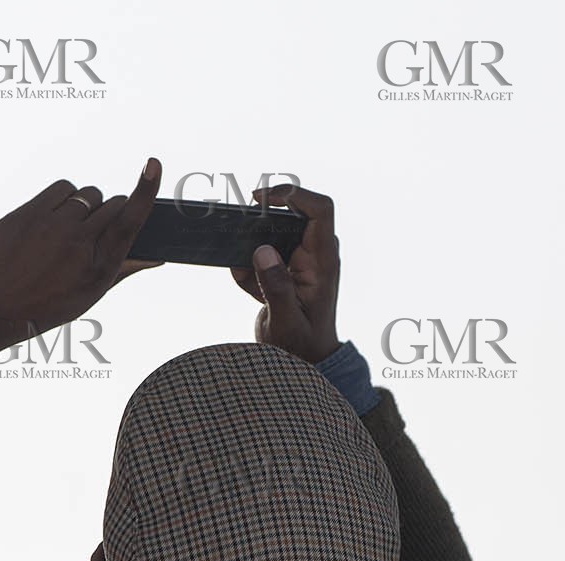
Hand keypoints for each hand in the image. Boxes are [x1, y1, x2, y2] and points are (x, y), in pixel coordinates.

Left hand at [0, 158, 163, 353]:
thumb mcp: (86, 297)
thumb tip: (155, 257)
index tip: (153, 165)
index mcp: (97, 270)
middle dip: (110, 215)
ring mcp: (54, 226)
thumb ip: (122, 270)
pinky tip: (55, 216)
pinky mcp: (31, 212)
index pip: (130, 223)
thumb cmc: (40, 307)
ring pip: (90, 195)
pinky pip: (63, 187)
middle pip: (113, 206)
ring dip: (88, 206)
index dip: (145, 191)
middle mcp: (79, 244)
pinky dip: (66, 197)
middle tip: (89, 236)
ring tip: (67, 230)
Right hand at [229, 182, 341, 363]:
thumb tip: (262, 251)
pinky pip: (263, 254)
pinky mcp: (287, 269)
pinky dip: (249, 270)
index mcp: (323, 262)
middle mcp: (315, 255)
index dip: (293, 194)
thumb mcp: (286, 322)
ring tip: (249, 282)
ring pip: (273, 234)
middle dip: (262, 223)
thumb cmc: (303, 348)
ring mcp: (301, 261)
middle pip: (294, 213)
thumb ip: (276, 288)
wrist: (306, 362)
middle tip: (241, 240)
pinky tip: (252, 293)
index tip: (262, 199)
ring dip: (251, 251)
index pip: (320, 209)